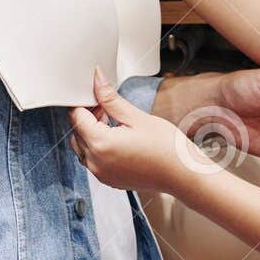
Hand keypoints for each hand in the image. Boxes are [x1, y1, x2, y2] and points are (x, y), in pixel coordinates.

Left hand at [69, 70, 204, 196]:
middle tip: (110, 109)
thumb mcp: (136, 117)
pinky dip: (99, 148)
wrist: (183, 174)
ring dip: (92, 133)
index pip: (76, 116)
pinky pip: (93, 160)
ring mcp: (101, 174)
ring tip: (116, 126)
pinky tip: (119, 141)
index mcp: (100, 144)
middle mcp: (95, 162)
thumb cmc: (167, 148)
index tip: (100, 98)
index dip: (85, 103)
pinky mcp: (109, 180)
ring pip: (82, 147)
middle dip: (88, 118)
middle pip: (77, 132)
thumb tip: (97, 79)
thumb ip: (110, 98)